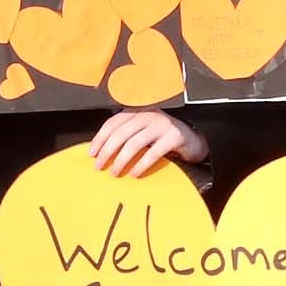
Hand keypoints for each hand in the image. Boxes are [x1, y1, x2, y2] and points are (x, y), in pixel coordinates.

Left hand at [88, 110, 207, 178]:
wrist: (193, 139)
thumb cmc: (163, 138)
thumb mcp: (143, 132)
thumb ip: (126, 136)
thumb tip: (101, 152)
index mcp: (138, 112)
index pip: (113, 122)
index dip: (100, 138)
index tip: (91, 153)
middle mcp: (148, 114)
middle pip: (121, 133)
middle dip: (107, 151)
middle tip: (99, 166)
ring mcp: (162, 124)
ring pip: (134, 143)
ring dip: (121, 160)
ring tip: (115, 173)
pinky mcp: (174, 136)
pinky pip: (153, 153)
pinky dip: (141, 165)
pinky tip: (134, 174)